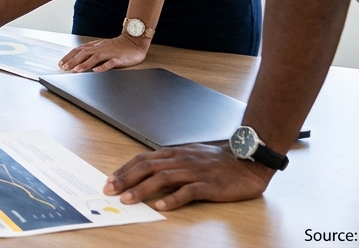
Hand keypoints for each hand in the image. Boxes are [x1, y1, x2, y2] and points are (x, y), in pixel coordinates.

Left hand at [59, 34, 148, 71]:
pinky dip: (103, 66)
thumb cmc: (117, 46)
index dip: (68, 56)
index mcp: (95, 46)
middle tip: (64, 68)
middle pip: (84, 54)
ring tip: (76, 70)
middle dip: (73, 61)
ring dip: (85, 64)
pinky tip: (96, 70)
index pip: (78, 50)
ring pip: (95, 58)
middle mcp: (100, 48)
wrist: (134, 41)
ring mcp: (109, 53)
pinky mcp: (119, 58)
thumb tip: (77, 58)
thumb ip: (91, 51)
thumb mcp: (101, 46)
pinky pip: (110, 62)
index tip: (61, 63)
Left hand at [105, 142, 272, 210]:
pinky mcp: (209, 185)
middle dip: (126, 178)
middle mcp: (182, 160)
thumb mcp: (190, 155)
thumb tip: (149, 170)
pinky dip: (173, 198)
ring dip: (142, 189)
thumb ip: (171, 162)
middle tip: (110, 190)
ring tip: (128, 199)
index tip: (110, 179)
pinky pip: (188, 191)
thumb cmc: (219, 160)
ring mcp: (195, 172)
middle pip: (148, 167)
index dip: (125, 169)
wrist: (249, 159)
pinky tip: (161, 206)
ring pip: (163, 178)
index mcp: (176, 153)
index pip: (144, 159)